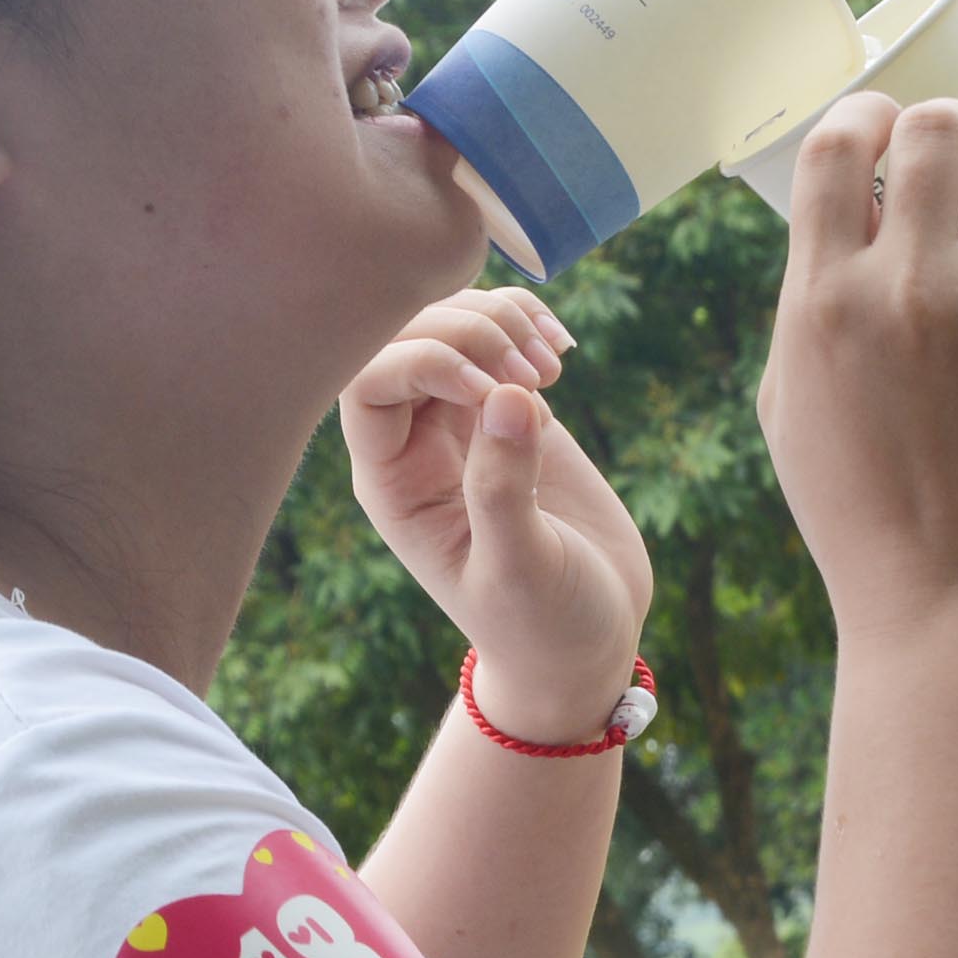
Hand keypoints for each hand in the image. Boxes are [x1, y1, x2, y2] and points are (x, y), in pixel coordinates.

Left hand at [342, 287, 652, 745]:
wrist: (589, 636)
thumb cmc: (542, 624)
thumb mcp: (521, 570)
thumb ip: (504, 490)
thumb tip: (507, 397)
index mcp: (392, 483)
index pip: (368, 383)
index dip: (424, 360)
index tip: (494, 388)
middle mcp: (414, 442)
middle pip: (405, 337)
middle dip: (469, 332)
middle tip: (538, 371)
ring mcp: (461, 419)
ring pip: (451, 323)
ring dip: (501, 321)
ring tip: (554, 365)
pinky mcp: (511, 408)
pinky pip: (499, 335)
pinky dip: (528, 321)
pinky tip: (563, 351)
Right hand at [757, 94, 957, 638]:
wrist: (954, 600)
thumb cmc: (862, 512)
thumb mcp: (793, 403)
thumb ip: (813, 301)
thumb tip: (850, 215)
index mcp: (823, 300)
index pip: (840, 146)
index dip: (865, 116)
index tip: (882, 126)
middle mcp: (907, 286)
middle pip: (939, 129)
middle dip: (947, 129)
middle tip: (955, 157)